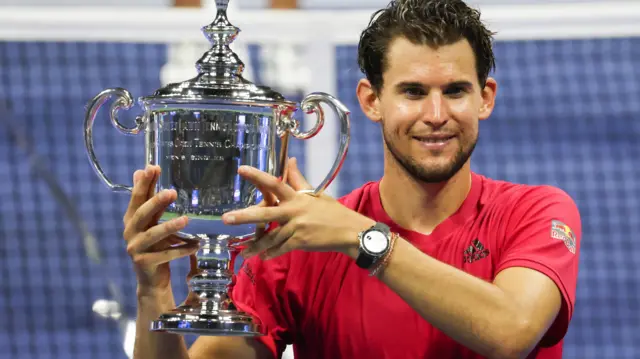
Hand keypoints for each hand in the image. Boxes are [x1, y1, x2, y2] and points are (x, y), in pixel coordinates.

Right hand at [122, 165, 198, 292]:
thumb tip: (141, 169)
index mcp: (131, 220)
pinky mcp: (145, 263)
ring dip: (170, 227)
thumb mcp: (150, 221)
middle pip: (142, 214)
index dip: (143, 183)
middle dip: (156, 202)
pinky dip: (181, 249)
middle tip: (172, 191)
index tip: (152, 167)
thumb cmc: (154, 245)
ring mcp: (136, 249)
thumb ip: (148, 199)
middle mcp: (130, 233)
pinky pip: (166, 255)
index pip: (136, 198)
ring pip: (153, 235)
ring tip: (186, 220)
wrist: (151, 279)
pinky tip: (195, 245)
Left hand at [222, 158, 374, 259]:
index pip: (274, 184)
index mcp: (297, 197)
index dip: (257, 176)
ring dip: (256, 246)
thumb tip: (290, 160)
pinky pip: (281, 248)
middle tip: (226, 219)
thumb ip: (298, 180)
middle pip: (265, 214)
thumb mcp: (315, 193)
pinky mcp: (301, 242)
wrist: (349, 231)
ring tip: (243, 251)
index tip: (241, 169)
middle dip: (244, 217)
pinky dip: (271, 253)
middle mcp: (294, 211)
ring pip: (270, 237)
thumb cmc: (332, 212)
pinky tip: (263, 257)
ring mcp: (297, 227)